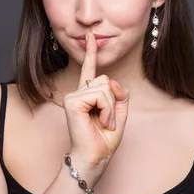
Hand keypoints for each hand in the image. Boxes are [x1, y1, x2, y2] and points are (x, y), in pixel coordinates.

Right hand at [62, 32, 129, 171]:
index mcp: (87, 94)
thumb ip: (120, 94)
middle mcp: (78, 92)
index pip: (90, 70)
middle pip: (106, 80)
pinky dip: (106, 110)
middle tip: (108, 121)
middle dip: (114, 101)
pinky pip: (100, 95)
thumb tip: (112, 80)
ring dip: (111, 108)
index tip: (91, 36)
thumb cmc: (103, 140)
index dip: (91, 52)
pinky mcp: (72, 101)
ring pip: (105, 87)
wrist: (94, 157)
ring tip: (104, 123)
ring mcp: (73, 96)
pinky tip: (100, 122)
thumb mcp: (119, 113)